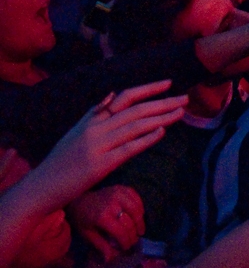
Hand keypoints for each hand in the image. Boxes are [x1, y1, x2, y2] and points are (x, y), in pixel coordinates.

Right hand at [30, 81, 186, 214]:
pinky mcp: (100, 165)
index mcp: (92, 120)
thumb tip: (112, 94)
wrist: (41, 187)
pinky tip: (162, 133)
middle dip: (163, 103)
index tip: (169, 83)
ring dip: (161, 118)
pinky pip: (128, 149)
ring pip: (135, 126)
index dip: (148, 89)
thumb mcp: (75, 132)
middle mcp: (96, 129)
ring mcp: (98, 146)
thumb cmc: (60, 161)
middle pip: (136, 110)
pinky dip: (146, 139)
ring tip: (181, 112)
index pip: (125, 97)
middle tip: (186, 98)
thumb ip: (94, 114)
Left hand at [68, 185, 144, 261]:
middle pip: (130, 222)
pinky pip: (136, 198)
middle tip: (134, 240)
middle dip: (134, 234)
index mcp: (102, 216)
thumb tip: (110, 258)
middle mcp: (112, 203)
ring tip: (139, 229)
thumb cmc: (83, 219)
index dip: (126, 242)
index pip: (121, 232)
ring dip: (140, 221)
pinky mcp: (122, 187)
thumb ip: (101, 245)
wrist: (79, 200)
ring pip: (137, 209)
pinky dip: (140, 207)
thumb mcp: (88, 234)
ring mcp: (118, 193)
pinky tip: (138, 215)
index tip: (127, 247)